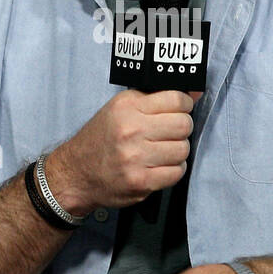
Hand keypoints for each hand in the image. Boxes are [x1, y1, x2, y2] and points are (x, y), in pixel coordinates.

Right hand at [48, 89, 203, 212]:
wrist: (75, 173)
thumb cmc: (101, 139)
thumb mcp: (120, 109)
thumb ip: (156, 99)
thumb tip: (196, 93)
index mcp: (127, 107)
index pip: (176, 99)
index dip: (184, 105)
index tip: (179, 111)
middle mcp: (131, 130)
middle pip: (184, 124)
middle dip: (182, 129)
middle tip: (170, 133)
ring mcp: (136, 157)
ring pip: (183, 149)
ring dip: (177, 151)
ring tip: (162, 151)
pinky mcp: (141, 181)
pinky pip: (176, 172)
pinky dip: (173, 170)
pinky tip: (160, 166)